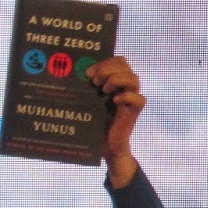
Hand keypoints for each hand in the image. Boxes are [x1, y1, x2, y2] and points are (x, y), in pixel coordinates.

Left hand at [88, 56, 145, 187]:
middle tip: (93, 81)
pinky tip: (114, 102)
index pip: (118, 60)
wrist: (104, 146)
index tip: (87, 73)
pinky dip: (126, 97)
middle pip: (125, 64)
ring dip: (116, 79)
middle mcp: (125, 88)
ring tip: (102, 90)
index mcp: (114, 82)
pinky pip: (138, 98)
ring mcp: (131, 99)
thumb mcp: (87, 101)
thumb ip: (86, 87)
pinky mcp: (134, 112)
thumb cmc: (92, 123)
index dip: (103, 62)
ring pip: (133, 78)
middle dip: (107, 68)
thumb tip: (69, 73)